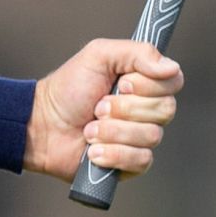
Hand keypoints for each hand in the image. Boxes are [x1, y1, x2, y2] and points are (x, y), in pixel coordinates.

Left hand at [24, 39, 182, 181]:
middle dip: (125, 108)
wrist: (42, 125)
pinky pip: (141, 160)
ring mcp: (140, 138)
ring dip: (113, 131)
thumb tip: (171, 67)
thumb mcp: (99, 56)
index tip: (121, 84)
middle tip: (98, 106)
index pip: (173, 82)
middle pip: (165, 110)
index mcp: (144, 83)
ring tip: (89, 129)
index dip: (148, 85)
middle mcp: (147, 110)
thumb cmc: (68, 89)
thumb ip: (137, 52)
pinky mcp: (131, 164)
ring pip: (151, 136)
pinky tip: (93, 152)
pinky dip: (114, 154)